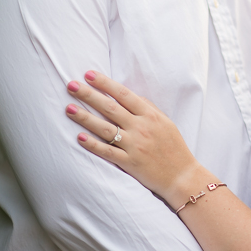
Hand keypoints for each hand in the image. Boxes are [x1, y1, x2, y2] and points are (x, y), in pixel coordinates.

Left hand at [65, 71, 198, 200]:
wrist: (182, 176)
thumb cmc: (173, 146)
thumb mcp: (165, 121)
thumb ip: (147, 107)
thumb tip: (128, 95)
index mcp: (150, 115)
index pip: (123, 94)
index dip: (105, 83)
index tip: (89, 74)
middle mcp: (141, 128)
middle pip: (110, 108)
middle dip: (89, 95)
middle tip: (71, 85)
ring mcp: (134, 146)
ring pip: (105, 129)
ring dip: (85, 118)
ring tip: (68, 108)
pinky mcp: (129, 163)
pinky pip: (108, 152)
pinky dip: (93, 145)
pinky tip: (79, 137)